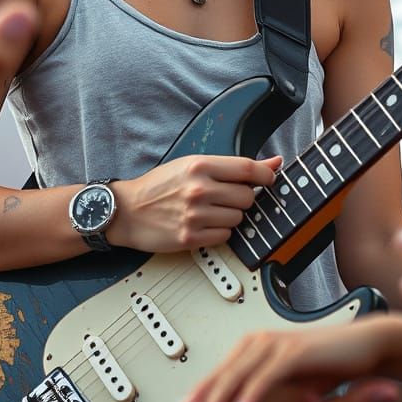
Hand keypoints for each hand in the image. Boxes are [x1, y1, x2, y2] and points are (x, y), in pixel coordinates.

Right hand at [108, 154, 282, 251]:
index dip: (266, 175)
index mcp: (200, 165)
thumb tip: (273, 163)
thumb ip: (231, 165)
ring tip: (211, 211)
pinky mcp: (191, 237)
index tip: (269, 179)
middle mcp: (199, 189)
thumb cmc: (159, 186)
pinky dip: (220, 233)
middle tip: (227, 197)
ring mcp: (195, 215)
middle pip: (247, 196)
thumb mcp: (192, 164)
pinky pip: (225, 237)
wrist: (128, 210)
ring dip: (231, 216)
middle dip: (243, 198)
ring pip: (238, 218)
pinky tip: (204, 225)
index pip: (247, 168)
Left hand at [178, 317, 399, 401]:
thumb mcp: (295, 387)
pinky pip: (267, 375)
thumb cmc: (330, 367)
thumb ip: (268, 388)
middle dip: (205, 393)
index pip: (226, 369)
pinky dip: (251, 393)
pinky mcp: (295, 351)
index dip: (205, 388)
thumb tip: (240, 400)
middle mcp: (265, 340)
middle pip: (227, 369)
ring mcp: (280, 343)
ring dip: (222, 395)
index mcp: (261, 346)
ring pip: (242, 371)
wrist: (365, 349)